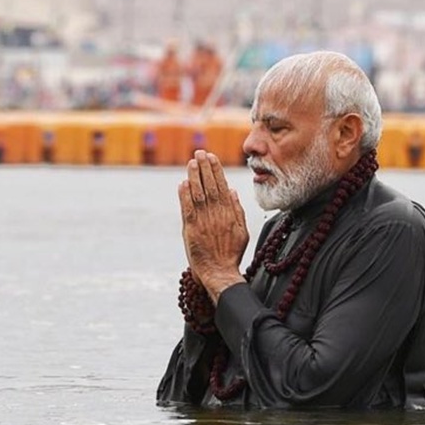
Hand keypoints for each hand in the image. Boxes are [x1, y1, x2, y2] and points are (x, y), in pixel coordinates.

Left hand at [178, 149, 249, 301]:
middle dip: (204, 167)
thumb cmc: (231, 253)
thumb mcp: (242, 231)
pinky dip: (184, 195)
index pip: (221, 186)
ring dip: (194, 176)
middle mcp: (217, 214)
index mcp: (229, 213)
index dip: (215, 170)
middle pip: (210, 186)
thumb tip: (232, 190)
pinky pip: (187, 208)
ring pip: (198, 193)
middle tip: (199, 152)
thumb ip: (237, 210)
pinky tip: (182, 183)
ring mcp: (204, 221)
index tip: (211, 157)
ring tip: (191, 162)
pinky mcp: (192, 229)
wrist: (220, 272)